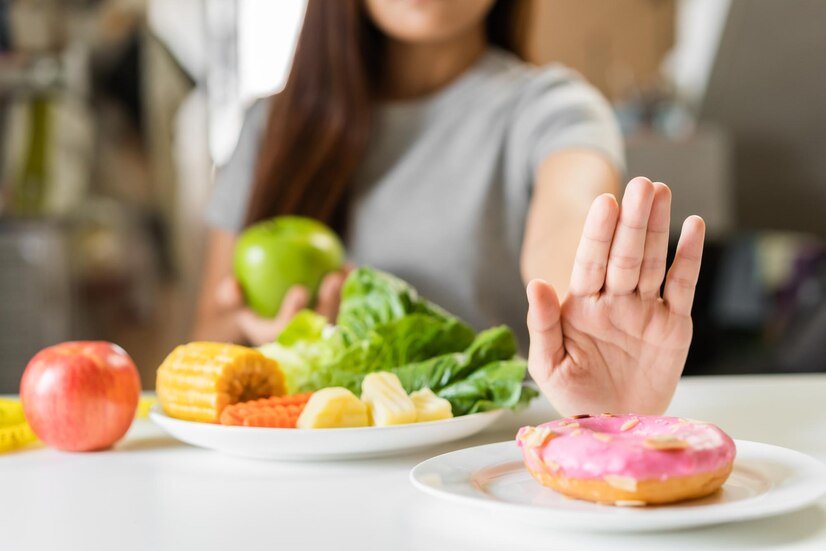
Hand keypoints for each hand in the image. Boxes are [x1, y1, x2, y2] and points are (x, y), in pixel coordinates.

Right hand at [216, 270, 346, 346]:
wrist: (274, 314)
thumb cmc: (255, 307)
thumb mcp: (237, 303)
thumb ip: (230, 296)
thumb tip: (235, 284)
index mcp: (279, 341)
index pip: (286, 332)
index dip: (293, 314)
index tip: (300, 289)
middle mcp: (304, 344)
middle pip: (320, 325)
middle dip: (329, 302)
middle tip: (333, 277)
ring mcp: (324, 338)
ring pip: (339, 316)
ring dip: (345, 294)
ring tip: (346, 268)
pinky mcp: (340, 330)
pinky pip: (349, 308)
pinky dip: (351, 288)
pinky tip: (351, 266)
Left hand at [526, 177, 704, 415]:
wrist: (614, 425)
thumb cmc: (575, 396)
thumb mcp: (548, 365)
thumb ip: (542, 324)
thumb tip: (535, 283)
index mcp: (582, 306)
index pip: (590, 262)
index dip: (598, 234)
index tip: (605, 205)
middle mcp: (614, 301)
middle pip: (624, 254)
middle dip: (632, 221)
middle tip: (642, 185)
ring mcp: (645, 309)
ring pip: (652, 261)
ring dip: (657, 228)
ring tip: (661, 191)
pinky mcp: (674, 325)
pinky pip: (682, 286)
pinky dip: (689, 258)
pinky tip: (693, 226)